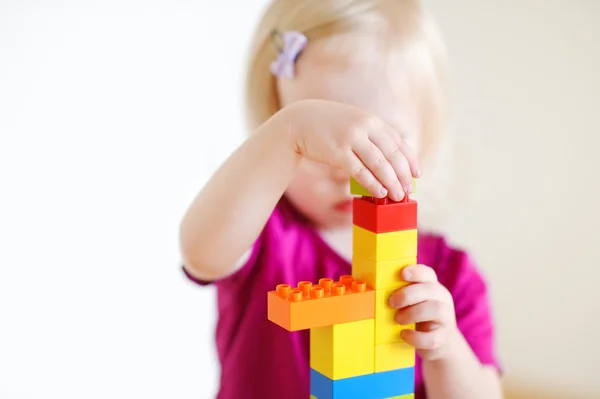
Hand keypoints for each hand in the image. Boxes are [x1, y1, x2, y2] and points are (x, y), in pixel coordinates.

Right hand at [278, 99, 419, 201]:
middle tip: (408, 190)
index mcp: (371, 120)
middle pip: (392, 154)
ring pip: (379, 164)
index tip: (416, 174)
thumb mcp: (352, 122)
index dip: (410, 159)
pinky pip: (360, 172)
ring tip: (397, 196)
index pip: (398, 141)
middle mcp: (364, 127)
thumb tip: (389, 158)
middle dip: (403, 174)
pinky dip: (372, 184)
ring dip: (391, 182)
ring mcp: (351, 138)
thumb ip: (370, 134)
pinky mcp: (338, 152)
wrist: (298, 122)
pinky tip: (379, 192)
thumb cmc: (326, 126)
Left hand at [388, 264, 457, 361]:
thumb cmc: (420, 317)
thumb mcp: (413, 302)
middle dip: (407, 295)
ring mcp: (446, 318)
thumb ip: (401, 294)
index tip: (402, 274)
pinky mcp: (444, 337)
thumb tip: (372, 290)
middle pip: (430, 290)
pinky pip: (432, 337)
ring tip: (398, 319)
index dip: (416, 272)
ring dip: (412, 313)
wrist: (441, 343)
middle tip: (391, 303)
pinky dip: (416, 337)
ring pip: (435, 309)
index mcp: (433, 287)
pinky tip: (404, 334)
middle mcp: (442, 299)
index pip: (428, 274)